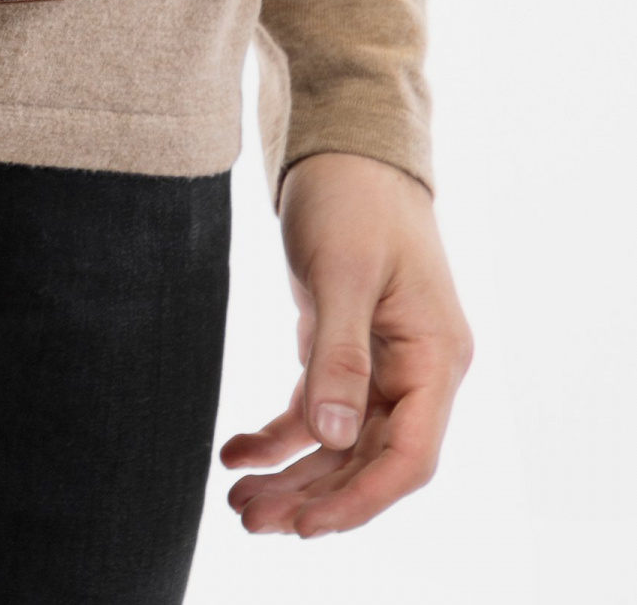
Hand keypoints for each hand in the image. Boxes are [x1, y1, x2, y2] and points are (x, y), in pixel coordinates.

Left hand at [221, 150, 471, 536]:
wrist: (344, 145)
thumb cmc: (354, 196)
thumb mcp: (343, 272)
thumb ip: (339, 356)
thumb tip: (333, 437)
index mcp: (435, 357)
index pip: (410, 455)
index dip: (361, 497)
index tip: (309, 526)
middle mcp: (415, 370)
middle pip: (369, 458)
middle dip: (314, 496)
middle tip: (251, 520)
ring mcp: (380, 363)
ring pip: (339, 442)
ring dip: (294, 476)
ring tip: (239, 504)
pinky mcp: (343, 348)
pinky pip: (314, 409)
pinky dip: (278, 435)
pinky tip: (236, 452)